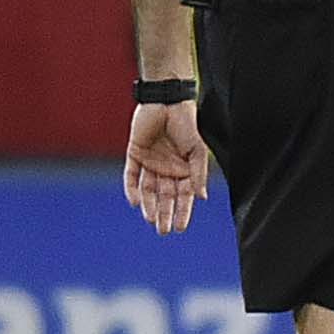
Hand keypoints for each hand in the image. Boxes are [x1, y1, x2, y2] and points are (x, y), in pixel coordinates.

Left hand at [124, 102, 210, 235]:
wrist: (166, 102)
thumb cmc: (186, 125)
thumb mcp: (197, 151)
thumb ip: (198, 174)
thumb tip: (202, 197)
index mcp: (184, 170)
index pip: (184, 196)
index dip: (183, 212)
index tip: (181, 228)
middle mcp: (167, 169)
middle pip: (165, 197)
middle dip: (165, 214)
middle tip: (163, 231)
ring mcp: (151, 163)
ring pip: (148, 189)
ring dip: (149, 205)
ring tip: (150, 220)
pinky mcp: (135, 154)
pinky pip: (131, 175)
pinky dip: (132, 188)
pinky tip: (134, 202)